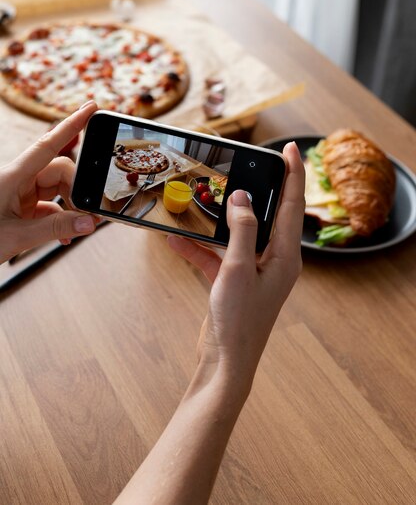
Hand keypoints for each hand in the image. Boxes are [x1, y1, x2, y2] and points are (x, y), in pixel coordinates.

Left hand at [0, 101, 97, 263]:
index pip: (48, 144)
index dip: (72, 125)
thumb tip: (89, 222)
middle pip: (59, 169)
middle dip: (77, 188)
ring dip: (70, 205)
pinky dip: (61, 219)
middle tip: (88, 212)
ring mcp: (19, 194)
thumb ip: (54, 228)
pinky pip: (49, 205)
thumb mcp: (16, 237)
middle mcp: (17, 180)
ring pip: (57, 187)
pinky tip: (64, 235)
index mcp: (12, 177)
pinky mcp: (20, 209)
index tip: (92, 108)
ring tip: (77, 227)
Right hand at [168, 141, 304, 387]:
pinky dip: (199, 247)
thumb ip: (242, 230)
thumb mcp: (239, 269)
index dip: (292, 173)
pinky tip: (174, 239)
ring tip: (203, 197)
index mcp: (285, 255)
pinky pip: (217, 255)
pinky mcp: (234, 280)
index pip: (292, 204)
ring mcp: (254, 270)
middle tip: (245, 163)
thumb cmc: (239, 321)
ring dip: (218, 219)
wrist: (226, 363)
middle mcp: (274, 259)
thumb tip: (243, 198)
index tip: (287, 148)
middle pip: (267, 214)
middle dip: (256, 189)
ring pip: (238, 233)